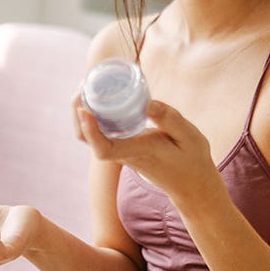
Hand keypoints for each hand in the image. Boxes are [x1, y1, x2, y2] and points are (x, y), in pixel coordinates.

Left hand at [75, 99, 219, 205]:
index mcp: (139, 152)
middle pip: (87, 140)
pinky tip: (100, 96)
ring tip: (87, 86)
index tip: (84, 110)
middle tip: (82, 86)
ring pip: (89, 137)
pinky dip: (93, 115)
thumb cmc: (191, 160)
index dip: (90, 131)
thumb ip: (170, 120)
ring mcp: (121, 152)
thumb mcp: (190, 137)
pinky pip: (99, 133)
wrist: (190, 184)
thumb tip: (147, 102)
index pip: (105, 149)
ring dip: (82, 113)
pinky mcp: (123, 147)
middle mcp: (124, 153)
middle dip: (78, 115)